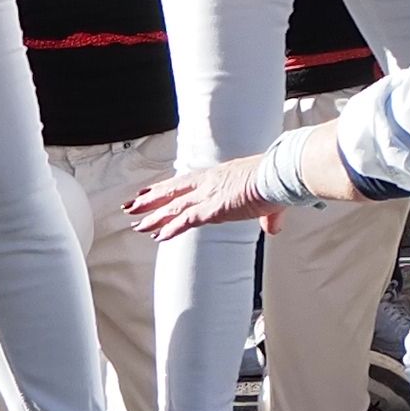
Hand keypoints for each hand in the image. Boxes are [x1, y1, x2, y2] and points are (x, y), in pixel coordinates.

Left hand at [125, 155, 282, 239]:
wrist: (279, 174)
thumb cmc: (276, 180)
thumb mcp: (269, 199)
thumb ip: (268, 216)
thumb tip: (273, 227)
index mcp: (220, 176)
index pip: (185, 182)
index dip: (166, 188)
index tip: (150, 192)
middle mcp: (209, 184)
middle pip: (172, 192)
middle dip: (150, 200)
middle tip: (131, 206)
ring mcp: (209, 195)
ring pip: (173, 207)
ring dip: (153, 217)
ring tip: (136, 224)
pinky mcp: (212, 208)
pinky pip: (186, 221)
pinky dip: (171, 229)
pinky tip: (158, 237)